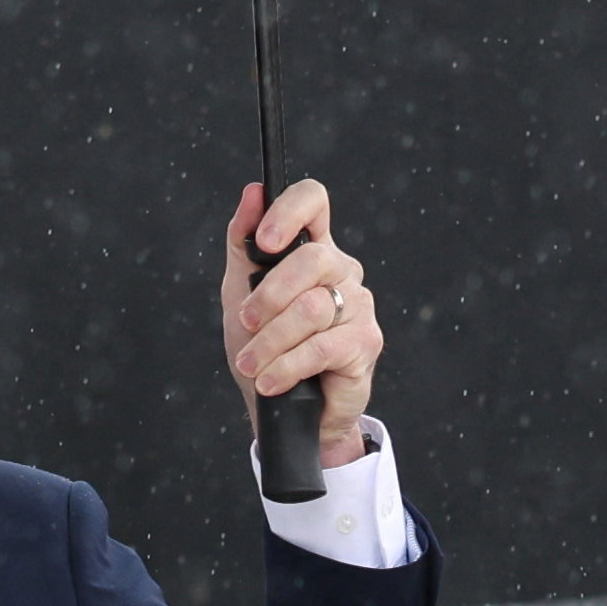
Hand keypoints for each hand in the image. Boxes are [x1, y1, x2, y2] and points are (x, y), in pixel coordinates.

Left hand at [221, 179, 378, 465]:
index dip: (290, 211)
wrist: (284, 411)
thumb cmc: (265, 348)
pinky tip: (271, 382)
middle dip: (270, 294)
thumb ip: (243, 245)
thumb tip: (252, 194)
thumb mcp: (240, 293)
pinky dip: (287, 366)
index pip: (313, 202)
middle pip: (312, 258)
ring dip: (271, 341)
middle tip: (247, 321)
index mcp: (312, 249)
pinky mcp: (366, 342)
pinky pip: (321, 347)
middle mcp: (341, 270)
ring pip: (312, 308)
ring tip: (252, 365)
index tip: (266, 242)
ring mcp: (358, 305)